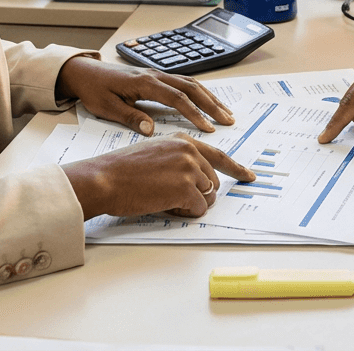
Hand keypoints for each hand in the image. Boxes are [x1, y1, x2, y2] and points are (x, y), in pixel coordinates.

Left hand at [57, 56, 233, 134]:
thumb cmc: (94, 90)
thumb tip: (151, 130)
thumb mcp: (107, 108)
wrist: (85, 72)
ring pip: (191, 83)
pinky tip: (207, 101)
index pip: (176, 98)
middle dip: (212, 104)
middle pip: (191, 88)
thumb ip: (130, 117)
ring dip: (210, 97)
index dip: (194, 113)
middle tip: (228, 120)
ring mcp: (157, 74)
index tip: (208, 128)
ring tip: (225, 112)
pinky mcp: (156, 77)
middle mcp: (155, 75)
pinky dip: (199, 92)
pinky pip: (184, 82)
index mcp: (144, 83)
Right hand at [63, 133, 256, 218]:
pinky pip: (198, 209)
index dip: (236, 169)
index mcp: (183, 141)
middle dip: (198, 194)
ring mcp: (189, 168)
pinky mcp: (185, 188)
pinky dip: (185, 213)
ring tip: (164, 199)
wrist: (104, 178)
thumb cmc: (121, 170)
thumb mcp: (155, 153)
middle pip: (213, 181)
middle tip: (171, 197)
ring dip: (190, 204)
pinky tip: (165, 206)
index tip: (249, 176)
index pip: (218, 155)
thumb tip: (197, 179)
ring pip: (208, 196)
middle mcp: (190, 151)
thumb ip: (179, 160)